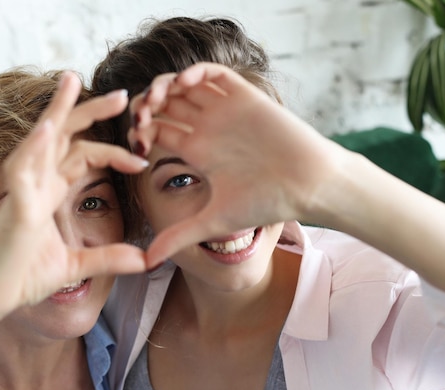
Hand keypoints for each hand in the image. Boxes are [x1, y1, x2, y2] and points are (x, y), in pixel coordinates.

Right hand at [0, 73, 147, 321]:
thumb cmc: (19, 278)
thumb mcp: (74, 266)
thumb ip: (107, 258)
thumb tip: (144, 259)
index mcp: (49, 192)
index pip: (82, 156)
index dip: (113, 152)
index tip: (142, 160)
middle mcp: (35, 185)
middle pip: (64, 137)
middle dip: (90, 111)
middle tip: (123, 94)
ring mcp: (22, 194)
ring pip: (40, 142)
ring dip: (57, 111)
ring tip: (72, 80)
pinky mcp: (15, 211)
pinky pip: (21, 173)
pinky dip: (35, 149)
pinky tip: (50, 129)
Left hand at [128, 63, 348, 266]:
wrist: (308, 186)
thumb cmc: (266, 203)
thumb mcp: (214, 221)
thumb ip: (179, 237)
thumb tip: (146, 263)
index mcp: (198, 151)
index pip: (157, 130)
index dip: (139, 132)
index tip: (136, 144)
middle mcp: (208, 127)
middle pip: (165, 103)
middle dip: (146, 105)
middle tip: (140, 116)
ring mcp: (225, 110)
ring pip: (184, 84)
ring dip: (164, 84)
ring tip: (157, 98)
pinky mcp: (244, 96)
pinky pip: (213, 73)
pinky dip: (194, 71)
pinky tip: (184, 83)